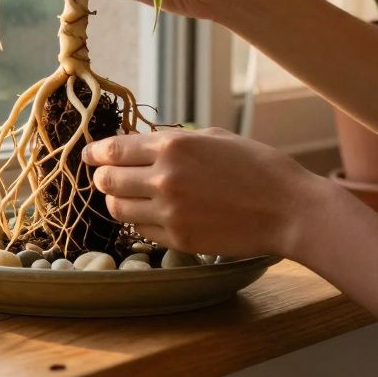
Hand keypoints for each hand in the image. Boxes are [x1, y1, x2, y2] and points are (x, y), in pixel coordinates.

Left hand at [82, 127, 325, 259]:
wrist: (288, 209)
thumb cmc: (258, 167)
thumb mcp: (214, 137)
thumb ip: (175, 140)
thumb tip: (142, 144)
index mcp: (173, 145)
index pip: (113, 150)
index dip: (95, 153)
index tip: (88, 155)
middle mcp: (164, 177)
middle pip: (108, 180)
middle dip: (102, 177)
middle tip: (105, 177)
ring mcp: (170, 211)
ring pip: (118, 208)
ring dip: (116, 201)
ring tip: (126, 196)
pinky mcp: (179, 239)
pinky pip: (142, 230)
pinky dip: (140, 222)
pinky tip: (152, 214)